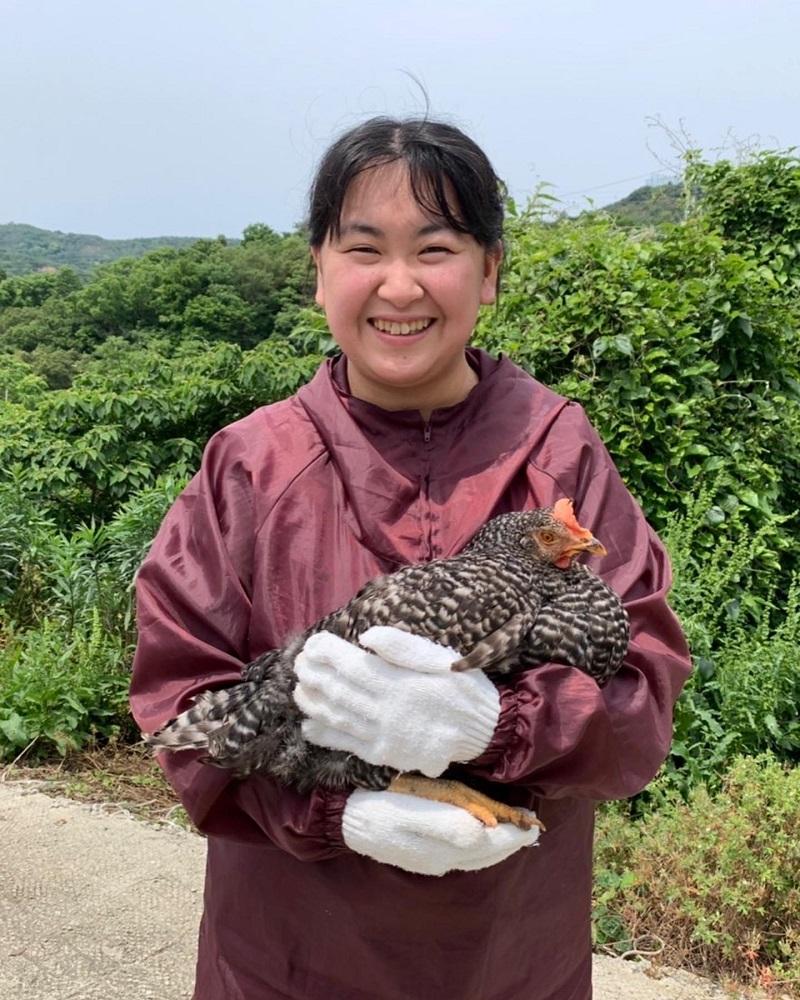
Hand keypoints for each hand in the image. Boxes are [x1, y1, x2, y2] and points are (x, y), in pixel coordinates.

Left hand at [293, 627, 499, 776]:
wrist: (484, 732)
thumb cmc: (464, 689)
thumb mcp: (441, 658)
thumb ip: (403, 647)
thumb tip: (366, 635)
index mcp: (399, 684)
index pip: (352, 666)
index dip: (327, 654)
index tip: (313, 642)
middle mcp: (386, 712)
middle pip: (338, 691)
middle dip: (314, 674)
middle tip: (299, 661)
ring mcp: (383, 737)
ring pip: (337, 718)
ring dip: (313, 702)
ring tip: (298, 688)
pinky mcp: (384, 755)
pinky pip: (348, 745)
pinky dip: (326, 736)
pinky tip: (309, 726)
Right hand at [342, 788, 539, 875]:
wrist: (344, 816)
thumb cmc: (381, 805)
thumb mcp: (415, 809)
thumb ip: (450, 824)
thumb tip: (485, 832)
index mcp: (441, 848)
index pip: (489, 844)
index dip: (513, 834)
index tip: (534, 823)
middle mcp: (439, 860)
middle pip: (485, 855)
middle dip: (510, 843)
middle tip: (532, 829)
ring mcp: (428, 860)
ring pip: (474, 858)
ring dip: (496, 848)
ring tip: (514, 835)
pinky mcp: (418, 855)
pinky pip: (459, 856)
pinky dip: (478, 849)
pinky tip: (480, 839)